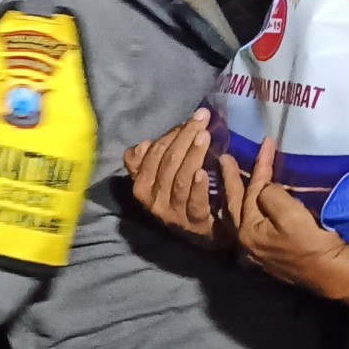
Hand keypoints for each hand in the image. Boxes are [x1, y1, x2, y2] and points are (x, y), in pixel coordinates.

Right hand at [123, 109, 228, 248]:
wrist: (206, 231)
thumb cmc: (183, 195)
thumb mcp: (162, 176)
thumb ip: (150, 159)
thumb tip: (143, 145)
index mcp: (142, 187)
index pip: (153, 155)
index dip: (172, 134)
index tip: (194, 118)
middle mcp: (153, 201)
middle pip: (167, 164)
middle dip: (185, 138)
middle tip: (203, 120)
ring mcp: (174, 213)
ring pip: (180, 180)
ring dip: (193, 155)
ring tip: (205, 136)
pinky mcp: (195, 223)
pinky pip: (195, 202)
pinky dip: (198, 187)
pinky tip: (203, 172)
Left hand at [220, 144, 348, 303]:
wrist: (333, 275)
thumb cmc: (313, 244)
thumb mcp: (291, 215)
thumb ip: (271, 195)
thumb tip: (265, 188)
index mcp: (248, 231)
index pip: (251, 191)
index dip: (260, 165)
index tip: (266, 143)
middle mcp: (247, 241)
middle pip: (235, 204)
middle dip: (232, 179)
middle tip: (225, 158)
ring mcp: (257, 249)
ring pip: (241, 215)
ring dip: (238, 194)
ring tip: (231, 177)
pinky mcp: (270, 252)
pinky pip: (252, 223)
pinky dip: (249, 208)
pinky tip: (250, 203)